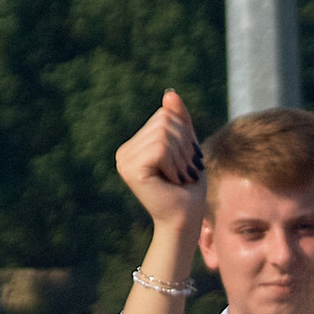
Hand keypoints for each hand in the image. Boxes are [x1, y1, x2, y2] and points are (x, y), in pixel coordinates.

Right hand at [115, 89, 205, 227]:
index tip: (184, 163)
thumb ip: (179, 121)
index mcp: (135, 145)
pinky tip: (172, 181)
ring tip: (178, 177)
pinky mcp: (131, 169)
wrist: (185, 220)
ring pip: (164, 134)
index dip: (184, 136)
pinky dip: (175, 164)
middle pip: (164, 121)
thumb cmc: (189, 188)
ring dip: (182, 158)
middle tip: (182, 172)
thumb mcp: (187, 147)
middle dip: (184, 146)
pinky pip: (161, 148)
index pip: (165, 115)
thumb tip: (170, 93)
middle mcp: (124, 152)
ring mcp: (124, 160)